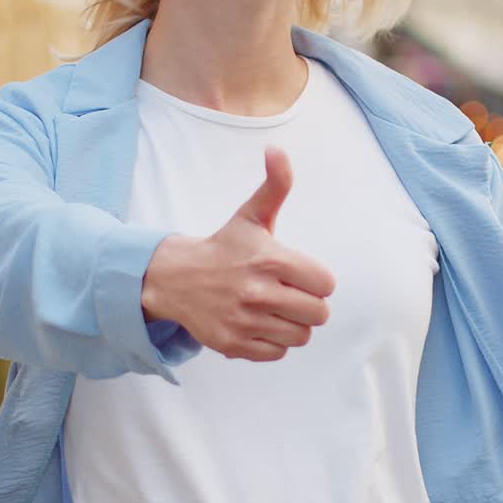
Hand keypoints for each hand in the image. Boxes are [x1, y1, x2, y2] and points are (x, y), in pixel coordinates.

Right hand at [141, 147, 335, 360]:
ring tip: (274, 309)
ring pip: (300, 336)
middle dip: (308, 304)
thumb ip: (275, 185)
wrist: (176, 278)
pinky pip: (277, 352)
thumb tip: (277, 150)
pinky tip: (259, 323)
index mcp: (271, 259)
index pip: (326, 284)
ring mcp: (246, 321)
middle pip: (319, 314)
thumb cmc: (224, 247)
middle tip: (288, 294)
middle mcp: (259, 292)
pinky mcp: (234, 344)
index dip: (317, 280)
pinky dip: (273, 342)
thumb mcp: (251, 215)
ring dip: (292, 324)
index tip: (298, 274)